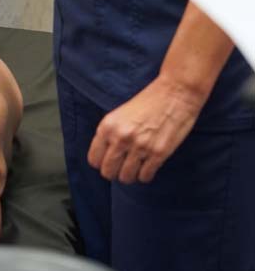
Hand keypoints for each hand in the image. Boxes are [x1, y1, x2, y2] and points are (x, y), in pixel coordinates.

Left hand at [87, 74, 206, 183]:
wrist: (175, 93)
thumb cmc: (149, 101)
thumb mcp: (120, 114)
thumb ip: (110, 133)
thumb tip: (105, 156)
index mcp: (107, 126)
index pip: (94, 159)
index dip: (101, 163)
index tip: (108, 162)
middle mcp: (121, 138)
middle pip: (108, 172)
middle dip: (114, 172)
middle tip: (122, 167)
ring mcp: (139, 147)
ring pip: (126, 177)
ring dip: (130, 175)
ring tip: (135, 167)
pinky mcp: (158, 153)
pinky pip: (145, 176)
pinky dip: (145, 175)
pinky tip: (148, 166)